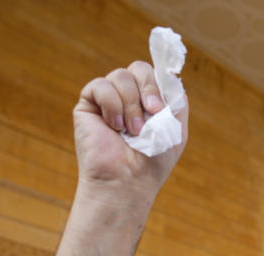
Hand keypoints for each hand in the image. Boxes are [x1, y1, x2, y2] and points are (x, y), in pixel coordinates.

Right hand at [74, 60, 188, 203]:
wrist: (129, 179)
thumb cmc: (153, 159)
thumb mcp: (175, 126)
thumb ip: (175, 97)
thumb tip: (168, 72)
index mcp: (149, 100)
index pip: (155, 73)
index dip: (159, 83)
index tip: (160, 107)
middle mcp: (129, 97)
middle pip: (139, 68)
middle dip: (149, 89)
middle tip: (152, 113)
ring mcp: (108, 99)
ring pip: (121, 75)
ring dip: (131, 104)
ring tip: (132, 131)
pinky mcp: (88, 104)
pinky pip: (100, 85)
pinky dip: (112, 104)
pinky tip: (114, 126)